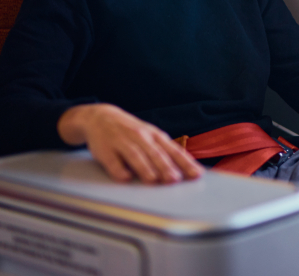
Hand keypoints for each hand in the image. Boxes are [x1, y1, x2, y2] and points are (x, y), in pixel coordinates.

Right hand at [57, 103, 203, 183]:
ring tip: (153, 180)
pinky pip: (113, 161)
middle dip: (166, 166)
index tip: (196, 174)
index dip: (185, 162)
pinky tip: (125, 178)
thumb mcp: (150, 136)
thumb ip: (165, 152)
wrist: (101, 117)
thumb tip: (184, 170)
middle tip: (175, 180)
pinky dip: (119, 170)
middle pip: (156, 153)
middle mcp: (141, 137)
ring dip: (145, 168)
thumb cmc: (132, 132)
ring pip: (136, 155)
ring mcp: (123, 142)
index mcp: (154, 135)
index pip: (173, 150)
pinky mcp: (106, 150)